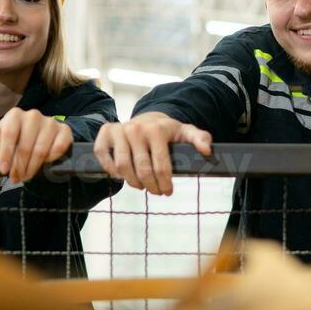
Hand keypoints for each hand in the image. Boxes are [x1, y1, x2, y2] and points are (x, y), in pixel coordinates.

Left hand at [0, 108, 73, 183]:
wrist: (42, 135)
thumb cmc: (18, 136)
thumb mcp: (2, 134)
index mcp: (15, 115)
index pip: (9, 134)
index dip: (5, 153)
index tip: (3, 171)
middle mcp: (33, 115)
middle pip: (25, 145)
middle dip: (19, 166)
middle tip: (15, 179)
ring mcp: (51, 122)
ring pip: (41, 150)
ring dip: (33, 167)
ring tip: (26, 177)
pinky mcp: (65, 131)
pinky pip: (58, 148)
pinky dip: (51, 159)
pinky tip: (45, 165)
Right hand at [93, 112, 212, 195]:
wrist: (147, 117)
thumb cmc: (168, 131)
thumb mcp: (186, 132)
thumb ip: (199, 139)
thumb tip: (207, 150)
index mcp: (157, 130)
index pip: (161, 167)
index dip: (165, 184)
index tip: (168, 191)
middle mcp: (136, 129)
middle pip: (142, 170)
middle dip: (151, 186)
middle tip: (156, 191)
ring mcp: (119, 130)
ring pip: (123, 167)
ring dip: (133, 182)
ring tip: (141, 185)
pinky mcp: (105, 133)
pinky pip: (104, 157)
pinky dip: (111, 170)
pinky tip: (121, 176)